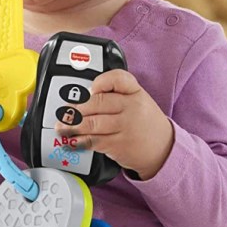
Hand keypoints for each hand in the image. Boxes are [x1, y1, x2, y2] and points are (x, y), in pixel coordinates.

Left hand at [54, 69, 173, 179]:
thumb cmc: (145, 122)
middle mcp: (131, 108)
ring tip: (62, 127)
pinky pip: (94, 141)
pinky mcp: (118, 145)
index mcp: (135, 92)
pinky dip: (79, 141)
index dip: (101, 82)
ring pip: (92, 123)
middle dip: (77, 107)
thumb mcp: (138, 101)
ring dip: (72, 125)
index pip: (118, 79)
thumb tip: (83, 95)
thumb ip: (116, 94)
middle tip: (64, 111)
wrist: (163, 148)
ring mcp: (125, 127)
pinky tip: (71, 140)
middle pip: (98, 102)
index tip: (90, 88)